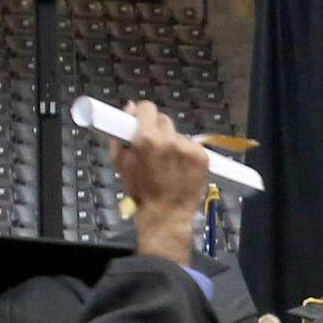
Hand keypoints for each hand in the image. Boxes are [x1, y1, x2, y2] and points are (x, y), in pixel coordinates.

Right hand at [111, 100, 205, 258]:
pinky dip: (186, 154)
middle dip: (157, 130)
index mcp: (146, 139)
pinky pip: (191, 146)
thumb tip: (128, 110)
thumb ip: (121, 134)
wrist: (165, 215)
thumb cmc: (142, 193)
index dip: (143, 114)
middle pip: (163, 120)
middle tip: (154, 148)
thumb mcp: (121, 163)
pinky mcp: (202, 157)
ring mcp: (187, 148)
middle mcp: (169, 140)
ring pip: (178, 134)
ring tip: (168, 164)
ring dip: (172, 143)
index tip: (142, 121)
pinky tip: (180, 169)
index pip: (147, 108)